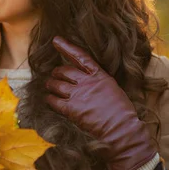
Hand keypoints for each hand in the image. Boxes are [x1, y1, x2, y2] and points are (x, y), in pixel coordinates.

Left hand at [45, 36, 156, 169]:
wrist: (120, 128)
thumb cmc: (120, 110)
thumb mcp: (111, 88)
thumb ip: (97, 80)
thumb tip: (85, 78)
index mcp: (98, 75)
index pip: (80, 56)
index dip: (66, 47)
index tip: (56, 40)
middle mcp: (86, 82)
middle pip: (64, 71)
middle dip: (57, 72)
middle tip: (54, 75)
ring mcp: (78, 95)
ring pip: (56, 84)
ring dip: (50, 84)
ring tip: (49, 85)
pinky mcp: (71, 109)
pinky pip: (54, 101)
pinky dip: (49, 99)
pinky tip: (47, 99)